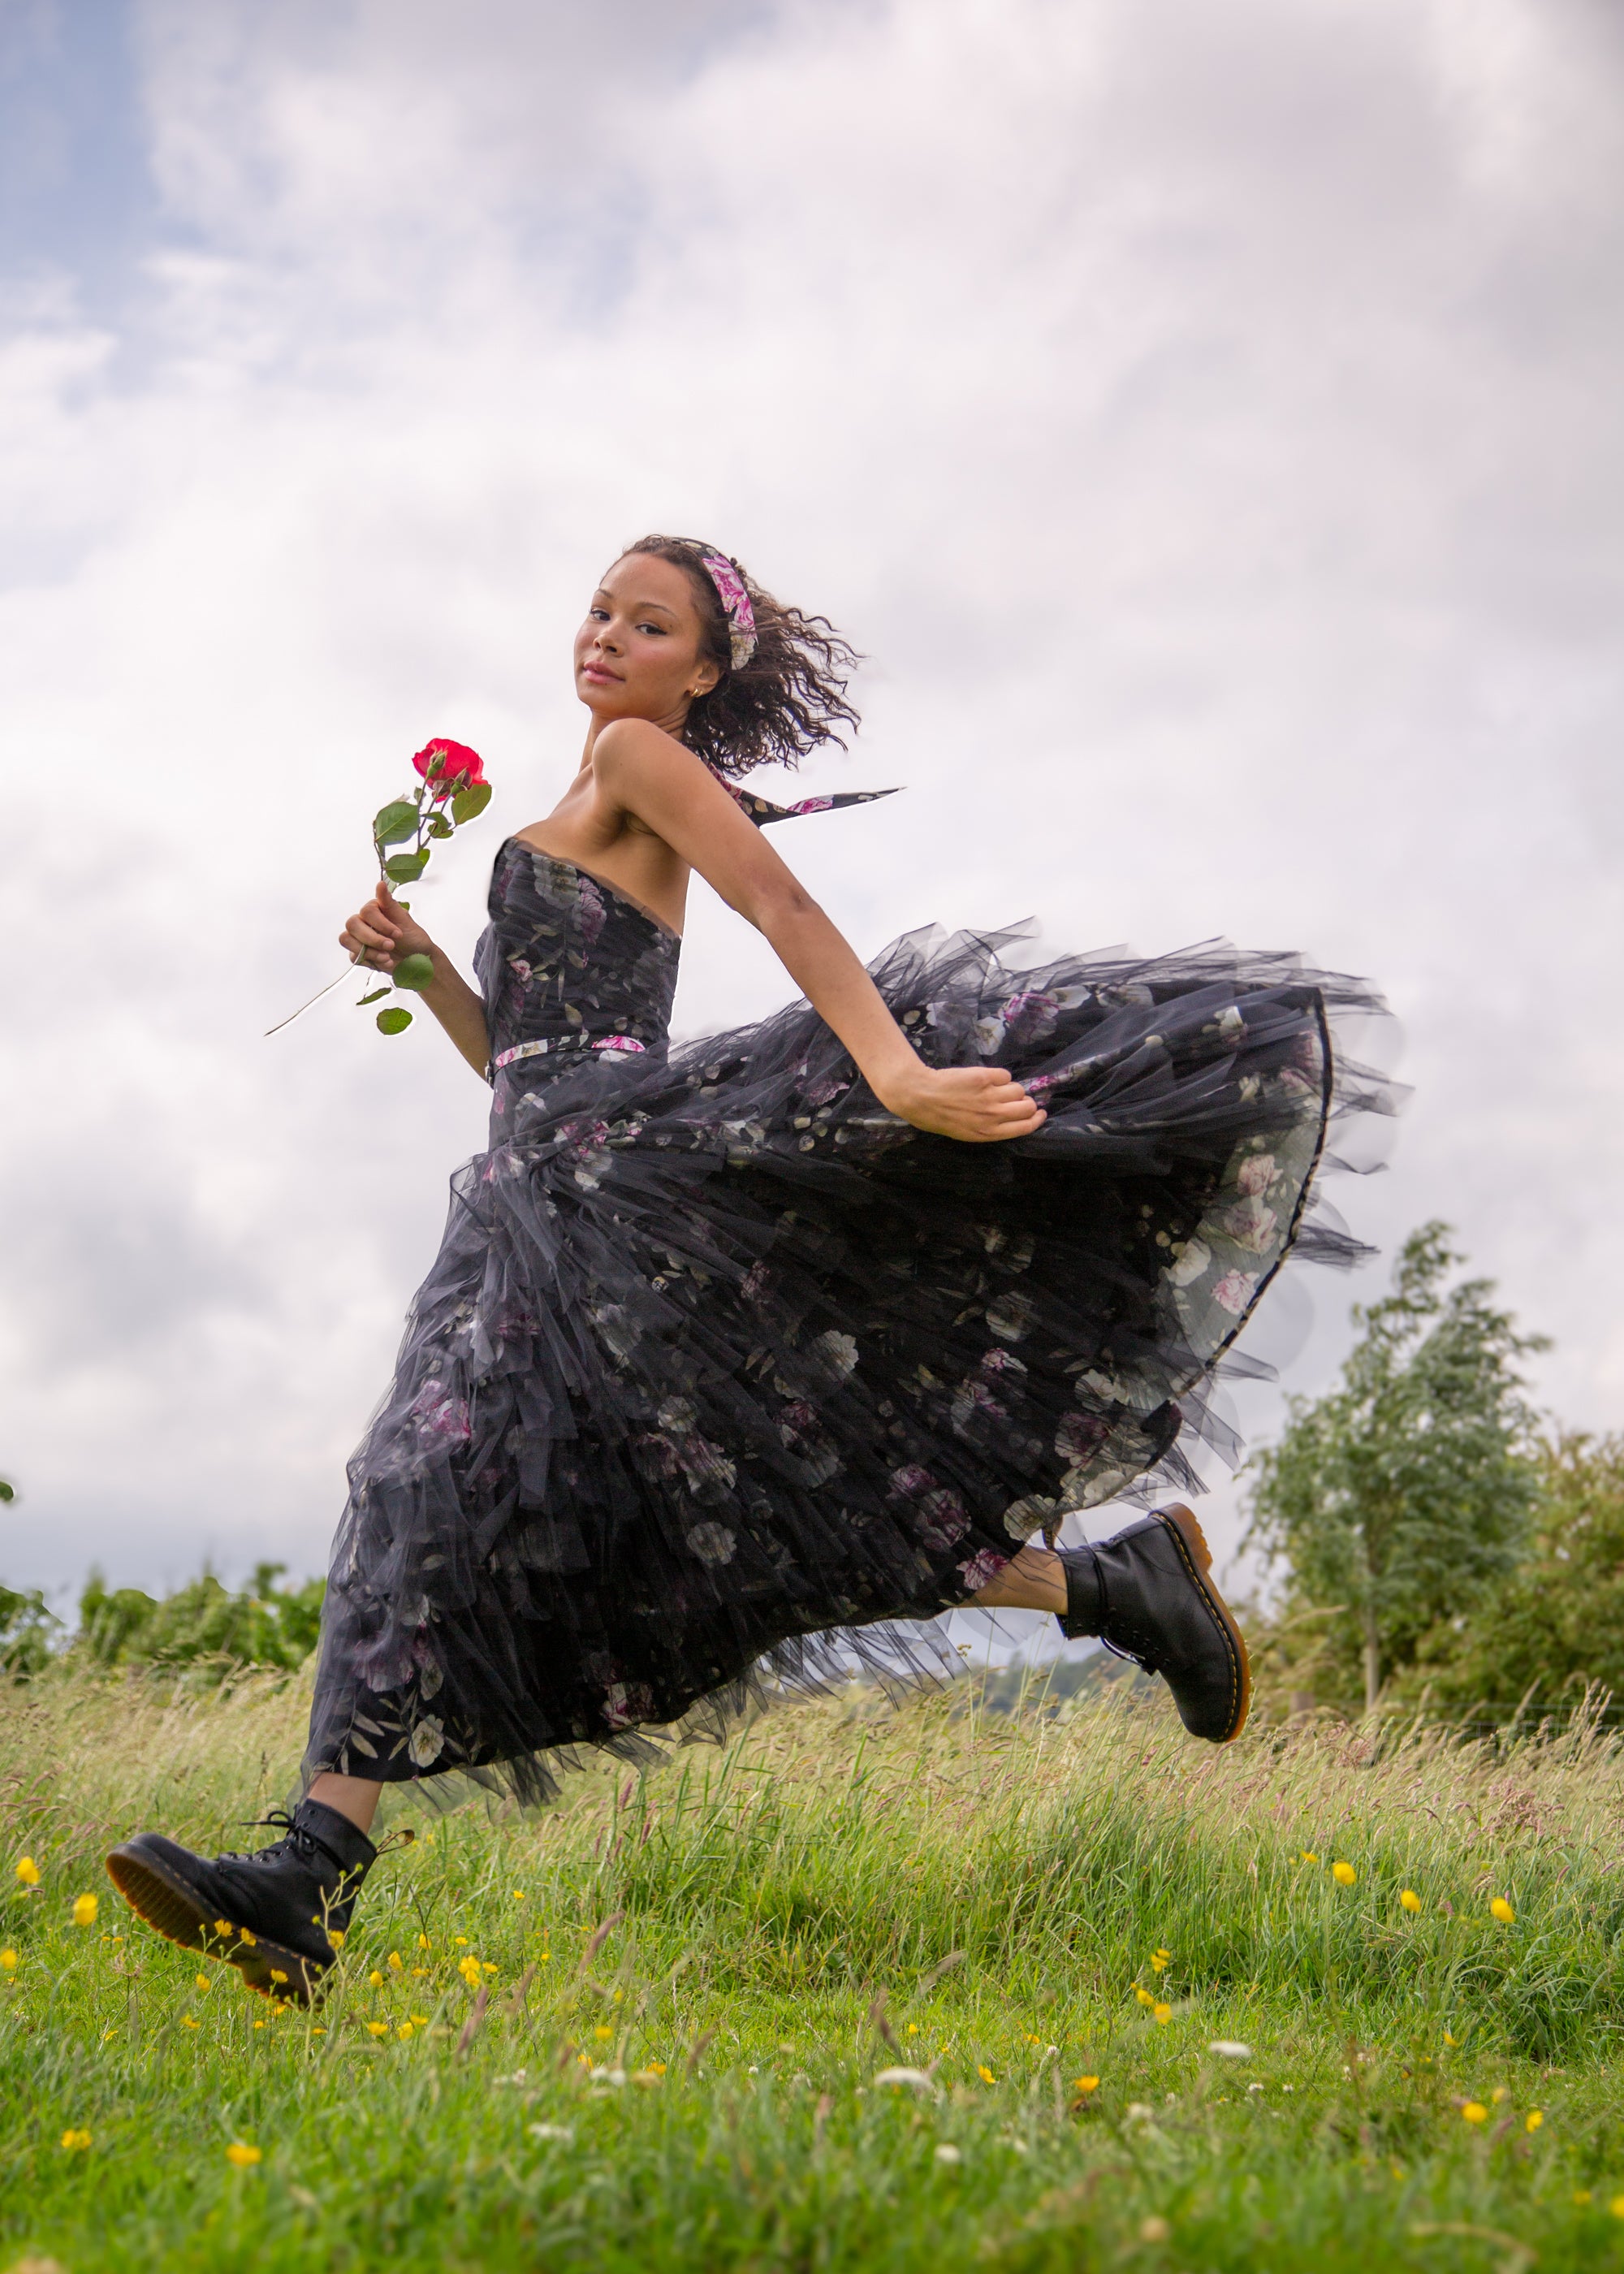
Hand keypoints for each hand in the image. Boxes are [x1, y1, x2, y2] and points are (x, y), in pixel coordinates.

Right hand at [339, 878, 434, 974]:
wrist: (418, 960)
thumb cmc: (413, 938)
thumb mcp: (404, 920)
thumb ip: (389, 903)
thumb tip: (380, 884)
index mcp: (374, 910)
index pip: (366, 912)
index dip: (381, 924)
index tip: (398, 934)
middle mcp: (364, 922)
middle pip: (352, 925)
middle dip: (373, 938)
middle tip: (391, 946)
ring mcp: (359, 938)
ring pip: (347, 939)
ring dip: (370, 951)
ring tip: (388, 956)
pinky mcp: (359, 954)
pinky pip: (354, 957)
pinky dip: (372, 961)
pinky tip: (386, 962)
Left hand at [876, 1061, 1046, 1144]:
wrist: (920, 1096)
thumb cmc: (938, 1116)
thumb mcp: (965, 1132)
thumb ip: (989, 1127)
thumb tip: (1010, 1116)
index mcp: (989, 1133)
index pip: (1025, 1127)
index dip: (1036, 1119)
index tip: (1040, 1113)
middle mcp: (994, 1116)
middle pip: (1027, 1107)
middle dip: (1026, 1102)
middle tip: (1018, 1098)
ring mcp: (991, 1096)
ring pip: (1018, 1089)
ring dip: (1011, 1088)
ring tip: (993, 1088)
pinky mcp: (985, 1077)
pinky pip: (1004, 1075)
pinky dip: (998, 1076)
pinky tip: (984, 1079)